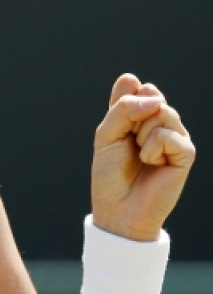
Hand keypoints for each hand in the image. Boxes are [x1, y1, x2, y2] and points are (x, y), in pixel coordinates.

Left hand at [91, 73, 194, 240]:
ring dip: (141, 135)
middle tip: (129, 145)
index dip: (123, 102)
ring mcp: (176, 136)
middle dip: (130, 120)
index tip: (117, 126)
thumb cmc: (110, 172)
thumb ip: (123, 109)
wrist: (119, 207)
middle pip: (150, 96)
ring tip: (140, 155)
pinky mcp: (187, 152)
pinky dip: (152, 149)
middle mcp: (161, 122)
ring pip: (162, 111)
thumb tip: (155, 99)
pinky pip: (168, 134)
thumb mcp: (106, 134)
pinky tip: (152, 164)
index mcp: (140, 115)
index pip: (137, 87)